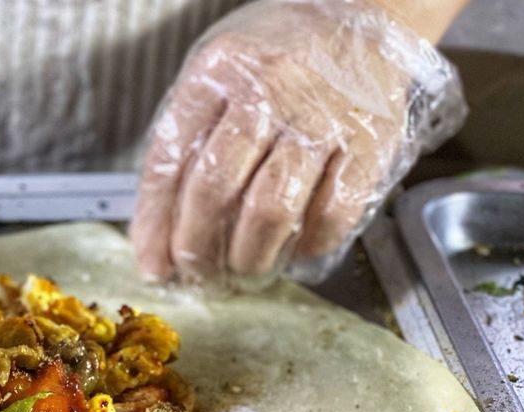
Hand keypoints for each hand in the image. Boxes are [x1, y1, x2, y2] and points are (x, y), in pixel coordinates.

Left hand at [129, 0, 466, 285]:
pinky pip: (333, 213)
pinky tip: (296, 249)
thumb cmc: (273, 59)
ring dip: (249, 255)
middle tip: (198, 273)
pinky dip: (309, 245)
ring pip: (269, 209)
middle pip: (214, 189)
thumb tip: (158, 238)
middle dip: (198, 247)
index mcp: (215, 74)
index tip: (155, 263)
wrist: (357, 15)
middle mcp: (266, 91)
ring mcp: (320, 118)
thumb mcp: (214, 77)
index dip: (156, 224)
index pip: (169, 161)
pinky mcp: (368, 142)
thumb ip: (185, 145)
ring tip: (243, 268)